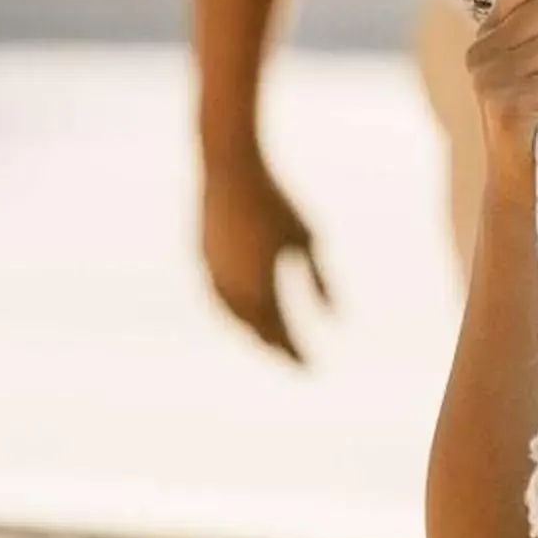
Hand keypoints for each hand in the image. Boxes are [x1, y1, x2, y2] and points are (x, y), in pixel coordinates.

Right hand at [201, 145, 329, 363]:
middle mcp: (232, 290)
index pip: (280, 334)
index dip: (295, 353)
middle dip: (275, 346)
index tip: (311, 368)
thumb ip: (319, 279)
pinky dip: (234, 311)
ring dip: (252, 330)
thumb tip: (336, 314)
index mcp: (260, 288)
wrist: (228, 169)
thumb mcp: (307, 238)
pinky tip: (245, 309)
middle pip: (255, 330)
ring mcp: (212, 275)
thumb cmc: (274, 200)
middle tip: (292, 360)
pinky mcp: (202, 259)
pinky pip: (219, 297)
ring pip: (233, 317)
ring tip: (269, 340)